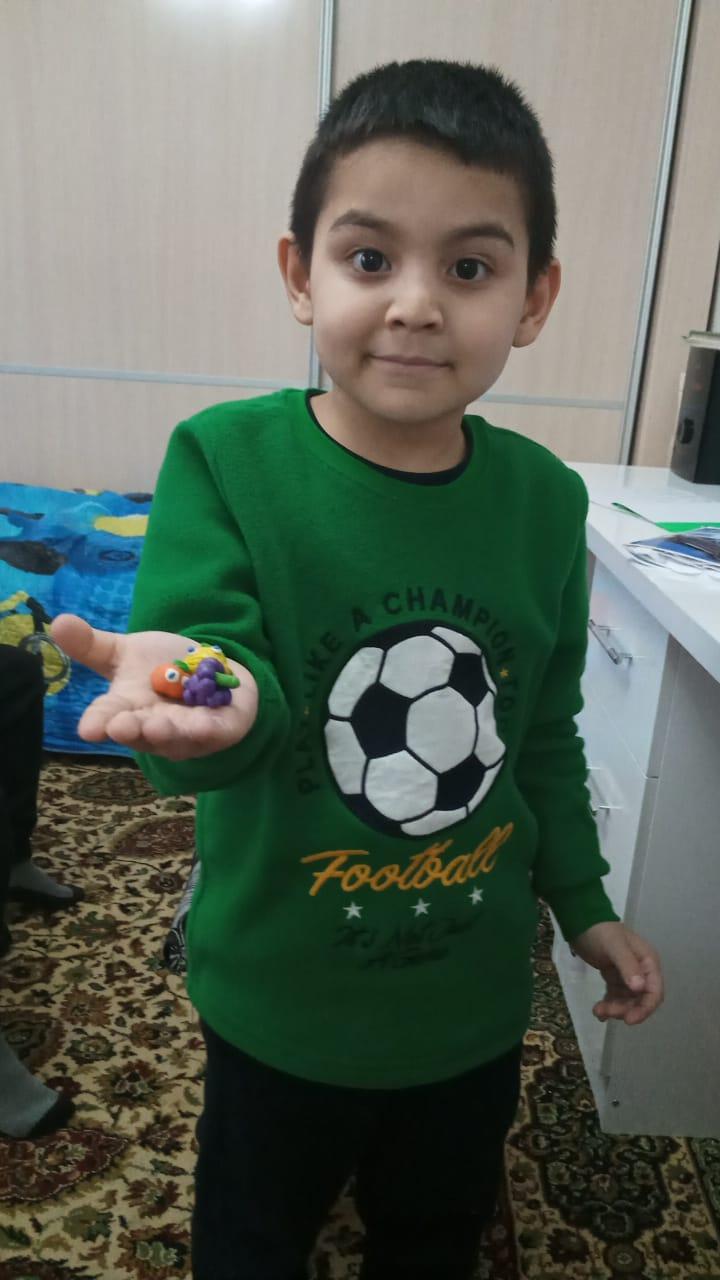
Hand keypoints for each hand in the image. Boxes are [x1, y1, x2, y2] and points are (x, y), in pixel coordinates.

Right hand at [50, 613, 257, 761]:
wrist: (213, 674)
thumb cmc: (164, 668)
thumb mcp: (126, 652)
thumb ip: (93, 644)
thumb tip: (57, 621)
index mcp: (125, 708)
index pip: (107, 717)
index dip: (97, 723)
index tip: (87, 729)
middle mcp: (151, 726)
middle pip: (138, 731)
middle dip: (129, 730)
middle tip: (118, 727)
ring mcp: (184, 734)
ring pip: (173, 737)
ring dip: (165, 732)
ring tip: (157, 726)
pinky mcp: (217, 731)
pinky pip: (211, 733)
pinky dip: (206, 730)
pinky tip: (204, 725)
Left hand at [569, 921, 663, 1025]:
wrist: (581, 923)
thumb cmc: (600, 932)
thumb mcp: (614, 947)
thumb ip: (628, 966)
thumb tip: (640, 988)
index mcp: (648, 962)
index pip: (654, 991)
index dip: (645, 1008)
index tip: (629, 1020)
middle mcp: (641, 971)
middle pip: (640, 1000)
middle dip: (626, 1009)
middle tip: (608, 1012)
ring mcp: (628, 976)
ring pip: (627, 1001)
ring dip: (615, 1009)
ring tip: (598, 1010)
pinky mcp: (615, 979)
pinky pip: (616, 997)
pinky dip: (608, 1005)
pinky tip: (598, 1011)